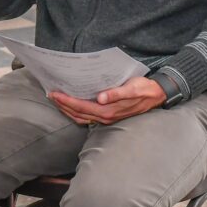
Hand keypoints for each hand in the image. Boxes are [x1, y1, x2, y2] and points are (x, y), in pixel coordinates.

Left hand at [49, 77, 166, 125]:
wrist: (156, 96)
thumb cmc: (143, 89)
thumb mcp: (132, 88)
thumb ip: (116, 94)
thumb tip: (101, 98)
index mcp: (108, 111)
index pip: (81, 107)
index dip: (66, 101)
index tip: (55, 93)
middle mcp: (105, 117)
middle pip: (77, 113)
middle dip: (62, 105)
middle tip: (50, 94)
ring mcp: (106, 118)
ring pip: (81, 117)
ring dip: (67, 110)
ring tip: (57, 100)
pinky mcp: (108, 116)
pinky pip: (87, 116)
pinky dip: (76, 111)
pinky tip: (71, 104)